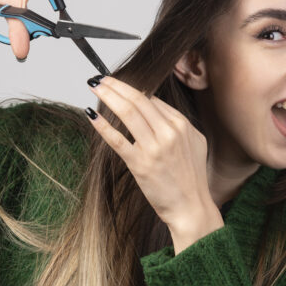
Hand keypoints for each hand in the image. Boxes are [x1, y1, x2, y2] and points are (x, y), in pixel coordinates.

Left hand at [87, 77, 224, 252]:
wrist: (191, 207)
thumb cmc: (191, 178)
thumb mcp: (194, 143)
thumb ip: (176, 124)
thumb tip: (153, 106)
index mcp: (181, 125)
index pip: (151, 99)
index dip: (130, 89)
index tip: (116, 84)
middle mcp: (168, 132)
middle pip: (138, 99)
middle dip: (116, 85)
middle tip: (100, 78)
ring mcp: (154, 148)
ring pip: (127, 112)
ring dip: (108, 96)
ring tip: (95, 86)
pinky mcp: (140, 164)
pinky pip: (117, 139)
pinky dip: (103, 125)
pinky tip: (91, 115)